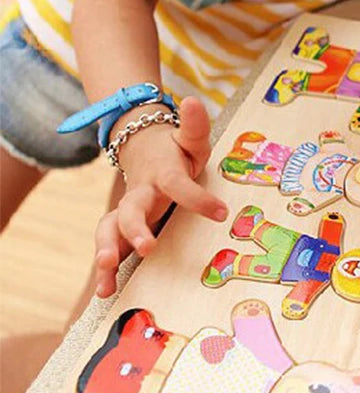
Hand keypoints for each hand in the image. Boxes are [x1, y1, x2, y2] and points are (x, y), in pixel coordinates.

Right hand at [94, 97, 227, 297]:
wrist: (142, 148)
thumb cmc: (175, 149)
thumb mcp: (190, 137)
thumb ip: (194, 125)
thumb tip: (192, 99)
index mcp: (164, 173)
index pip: (179, 184)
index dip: (198, 198)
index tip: (221, 212)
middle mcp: (141, 193)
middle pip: (131, 209)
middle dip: (135, 228)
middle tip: (147, 247)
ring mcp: (128, 211)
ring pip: (110, 229)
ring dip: (108, 250)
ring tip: (107, 275)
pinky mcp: (122, 228)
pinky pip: (110, 246)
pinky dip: (105, 269)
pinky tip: (103, 293)